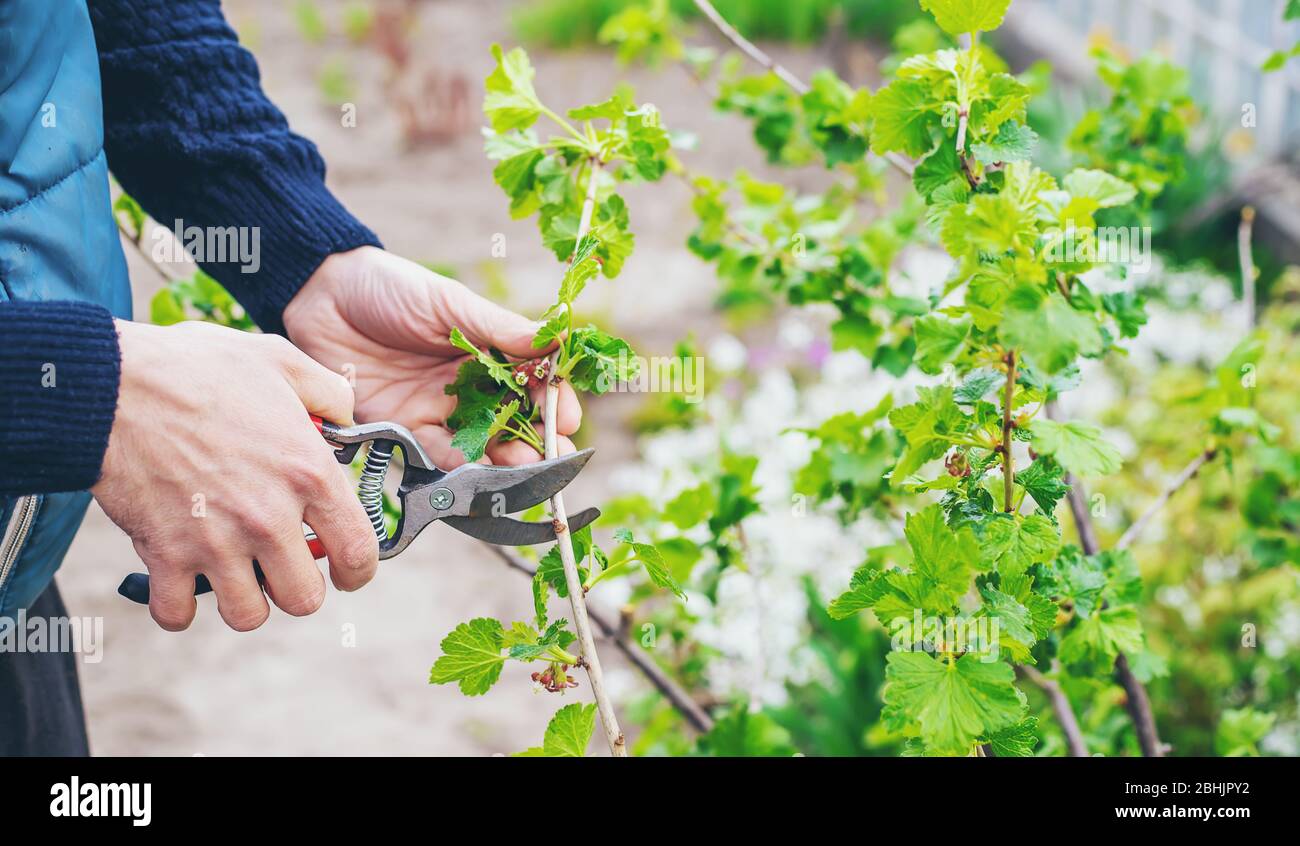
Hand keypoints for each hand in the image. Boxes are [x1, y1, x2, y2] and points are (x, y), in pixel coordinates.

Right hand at [92, 320, 378, 631]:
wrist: (113, 382)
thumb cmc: (195, 368)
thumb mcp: (281, 361)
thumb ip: (328, 392)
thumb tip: (348, 418)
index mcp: (309, 472)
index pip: (358, 551)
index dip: (358, 571)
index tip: (348, 573)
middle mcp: (270, 517)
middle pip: (304, 599)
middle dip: (296, 589)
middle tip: (281, 568)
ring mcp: (217, 541)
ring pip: (247, 616)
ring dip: (242, 601)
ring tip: (234, 574)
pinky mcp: (165, 553)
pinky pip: (177, 613)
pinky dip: (177, 607)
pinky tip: (180, 581)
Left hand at [282, 246, 580, 467]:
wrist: (320, 297)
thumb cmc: (390, 288)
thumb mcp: (450, 303)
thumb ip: (500, 328)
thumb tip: (558, 339)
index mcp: (490, 351)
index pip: (534, 383)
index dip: (554, 402)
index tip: (567, 418)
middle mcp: (470, 387)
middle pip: (515, 422)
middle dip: (538, 442)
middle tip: (554, 458)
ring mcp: (439, 411)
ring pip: (483, 445)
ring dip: (506, 461)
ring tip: (523, 471)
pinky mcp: (404, 430)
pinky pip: (438, 456)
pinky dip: (460, 467)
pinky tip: (478, 472)